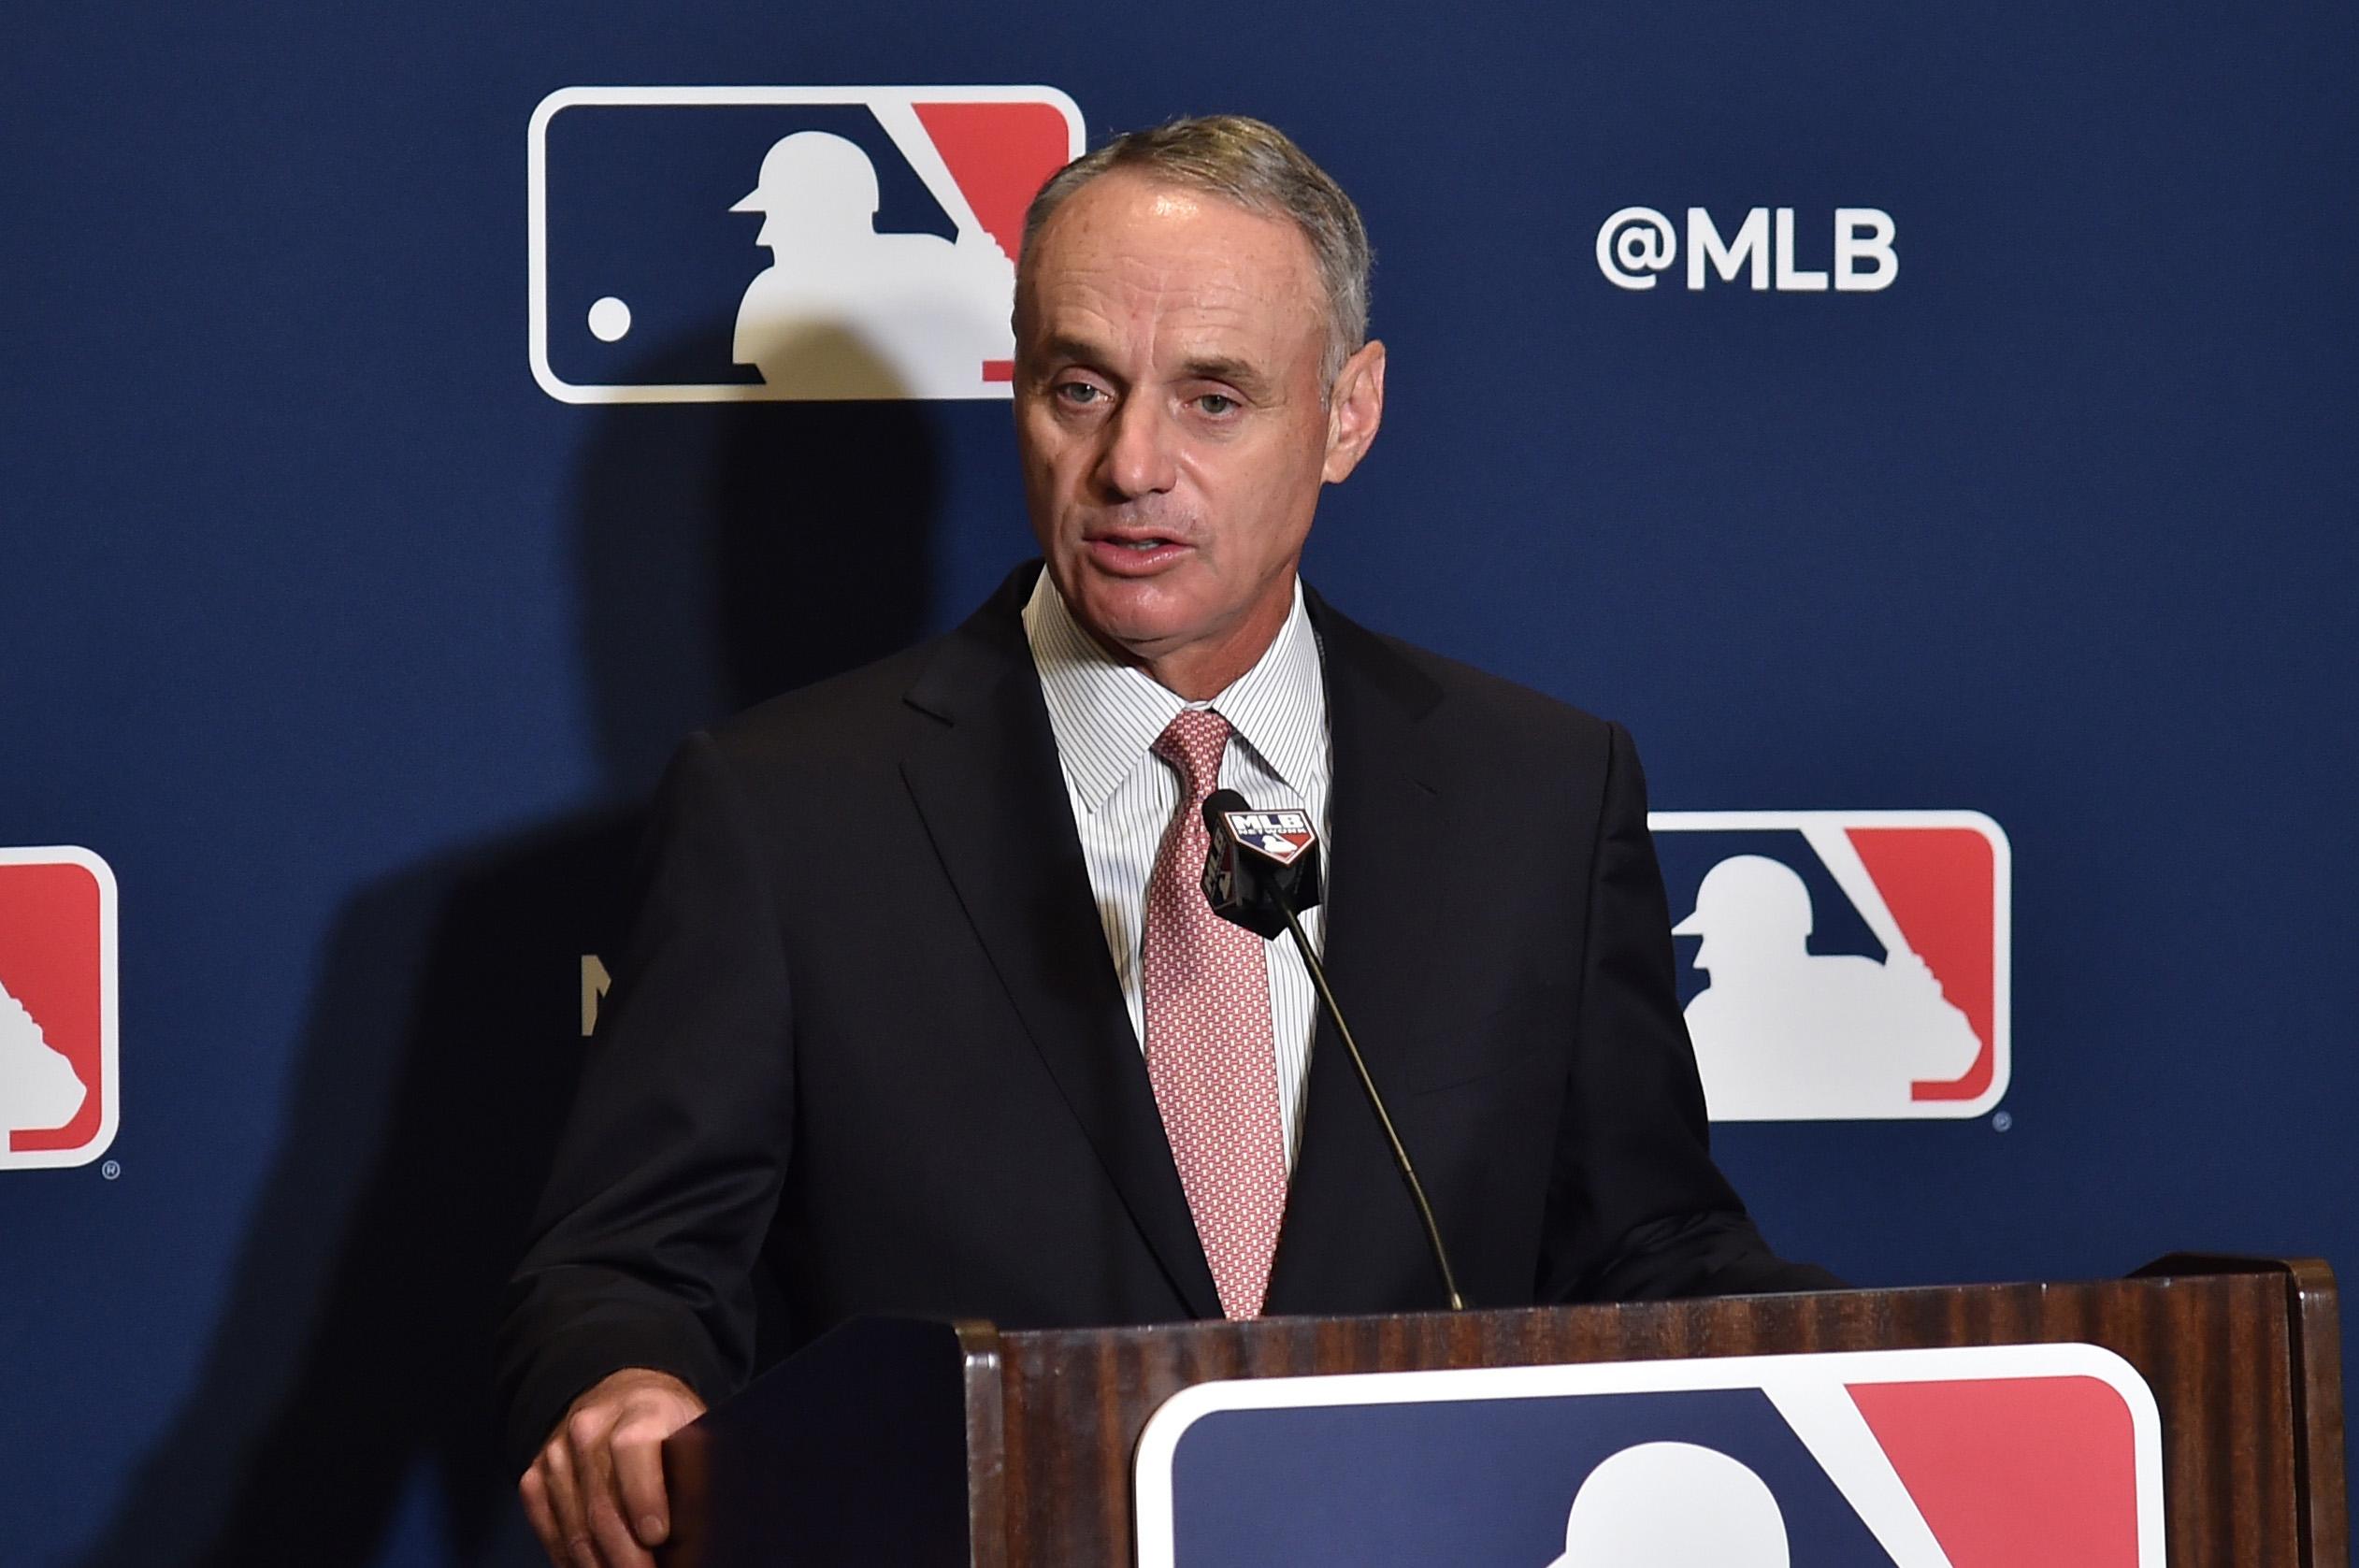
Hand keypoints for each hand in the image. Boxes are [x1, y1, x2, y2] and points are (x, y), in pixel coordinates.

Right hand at [520, 1367, 706, 1567]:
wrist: (619, 1398)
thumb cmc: (666, 1425)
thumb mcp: (692, 1428)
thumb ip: (696, 1466)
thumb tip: (703, 1522)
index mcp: (639, 1409)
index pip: (632, 1448)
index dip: (644, 1496)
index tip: (657, 1536)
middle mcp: (590, 1427)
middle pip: (601, 1504)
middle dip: (626, 1554)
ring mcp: (557, 1453)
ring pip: (574, 1527)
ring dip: (599, 1564)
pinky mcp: (535, 1477)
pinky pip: (548, 1531)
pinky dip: (571, 1559)